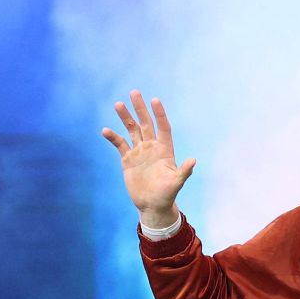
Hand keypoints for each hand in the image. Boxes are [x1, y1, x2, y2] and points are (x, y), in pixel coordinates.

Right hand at [100, 89, 197, 228]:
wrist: (152, 206)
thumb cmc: (167, 195)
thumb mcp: (176, 183)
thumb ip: (184, 171)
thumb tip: (193, 160)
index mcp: (164, 150)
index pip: (163, 127)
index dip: (159, 114)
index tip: (155, 100)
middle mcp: (151, 147)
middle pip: (145, 124)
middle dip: (140, 108)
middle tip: (134, 92)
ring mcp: (139, 152)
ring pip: (132, 130)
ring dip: (126, 117)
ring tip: (118, 104)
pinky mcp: (128, 160)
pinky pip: (120, 144)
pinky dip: (113, 137)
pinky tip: (106, 131)